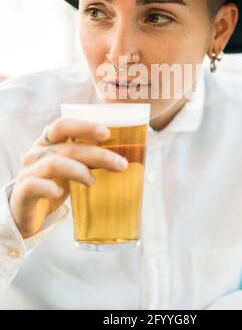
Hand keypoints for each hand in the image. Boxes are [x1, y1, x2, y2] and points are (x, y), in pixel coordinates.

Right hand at [9, 117, 127, 238]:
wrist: (26, 212)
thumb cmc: (53, 184)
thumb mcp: (71, 167)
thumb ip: (88, 159)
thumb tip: (122, 157)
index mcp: (48, 142)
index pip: (63, 125)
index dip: (84, 127)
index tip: (107, 133)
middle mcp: (37, 153)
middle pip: (68, 147)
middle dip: (97, 154)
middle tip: (120, 164)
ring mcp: (28, 171)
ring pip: (54, 164)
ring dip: (78, 170)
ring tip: (93, 181)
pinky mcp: (22, 191)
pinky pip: (34, 185)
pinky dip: (49, 188)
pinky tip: (60, 193)